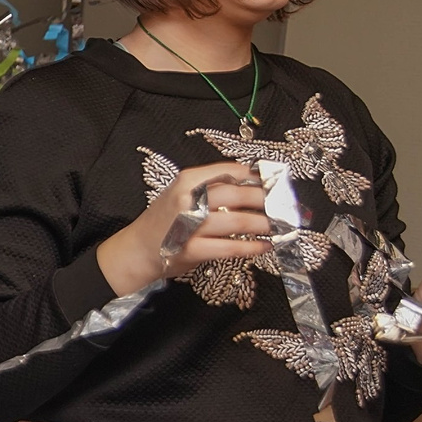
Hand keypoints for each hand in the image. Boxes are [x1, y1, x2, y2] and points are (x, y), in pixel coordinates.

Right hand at [97, 162, 273, 294]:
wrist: (137, 249)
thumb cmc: (164, 221)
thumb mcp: (182, 193)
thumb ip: (212, 186)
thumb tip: (255, 183)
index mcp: (187, 181)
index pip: (231, 171)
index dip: (258, 176)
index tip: (276, 182)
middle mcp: (188, 200)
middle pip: (238, 194)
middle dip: (266, 200)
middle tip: (285, 206)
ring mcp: (190, 226)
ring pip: (238, 221)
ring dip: (265, 224)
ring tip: (280, 226)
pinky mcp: (193, 250)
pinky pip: (231, 247)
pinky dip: (252, 247)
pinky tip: (264, 246)